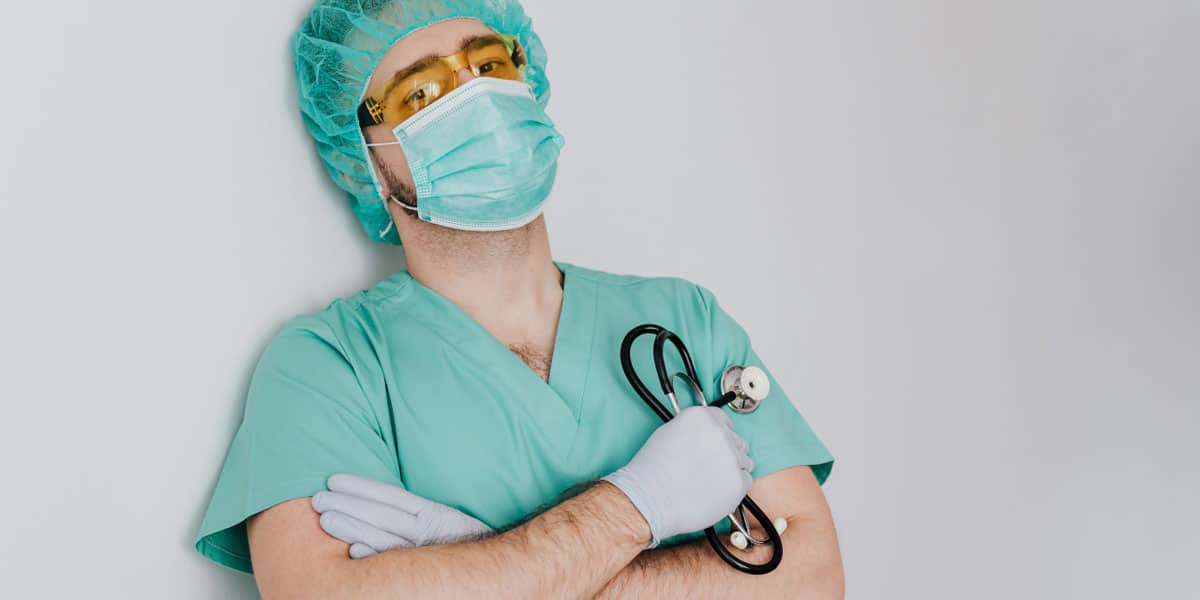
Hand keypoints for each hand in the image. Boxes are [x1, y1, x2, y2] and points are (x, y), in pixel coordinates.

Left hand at [311, 473, 493, 558]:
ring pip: (382, 536)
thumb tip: (377, 500)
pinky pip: (395, 561)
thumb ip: (414, 512)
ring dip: (352, 527)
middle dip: (347, 504)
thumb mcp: (442, 519)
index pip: (389, 495)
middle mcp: (427, 530)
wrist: (497, 569)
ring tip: (326, 519)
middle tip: (318, 499)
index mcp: (431, 512)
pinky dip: (374, 556)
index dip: (360, 486)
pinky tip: (353, 553)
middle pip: (380, 514)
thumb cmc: (461, 542)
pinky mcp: (424, 565)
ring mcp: (424, 551)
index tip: (334, 480)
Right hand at [602, 405, 752, 547]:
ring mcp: (731, 457)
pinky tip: (714, 492)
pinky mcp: (737, 481)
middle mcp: (719, 433)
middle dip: (727, 453)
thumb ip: (694, 431)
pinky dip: (734, 488)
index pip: (724, 420)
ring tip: (710, 481)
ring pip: (744, 462)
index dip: (720, 434)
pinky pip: (746, 482)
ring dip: (732, 470)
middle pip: (737, 441)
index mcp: (702, 417)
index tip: (716, 444)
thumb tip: (706, 437)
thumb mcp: (669, 434)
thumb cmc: (652, 471)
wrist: (650, 498)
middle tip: (711, 467)